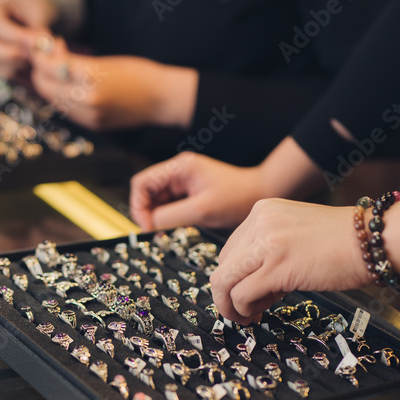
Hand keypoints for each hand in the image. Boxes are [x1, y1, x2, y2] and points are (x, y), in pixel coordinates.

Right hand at [0, 0, 58, 77]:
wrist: (33, 12)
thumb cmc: (33, 8)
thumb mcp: (38, 13)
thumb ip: (35, 32)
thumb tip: (39, 47)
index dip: (17, 37)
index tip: (36, 42)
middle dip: (10, 53)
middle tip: (31, 52)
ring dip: (14, 62)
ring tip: (32, 52)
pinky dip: (14, 69)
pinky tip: (26, 58)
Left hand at [31, 42, 196, 130]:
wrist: (161, 100)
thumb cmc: (138, 73)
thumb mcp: (104, 60)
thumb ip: (75, 60)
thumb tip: (51, 55)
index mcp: (90, 76)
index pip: (49, 67)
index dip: (42, 56)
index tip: (46, 49)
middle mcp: (86, 99)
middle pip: (45, 86)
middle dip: (41, 72)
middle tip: (48, 61)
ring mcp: (89, 115)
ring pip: (52, 100)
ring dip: (50, 86)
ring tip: (59, 74)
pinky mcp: (92, 125)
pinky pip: (66, 111)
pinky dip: (62, 99)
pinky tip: (69, 89)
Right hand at [129, 152, 264, 229]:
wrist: (260, 194)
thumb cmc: (237, 197)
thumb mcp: (202, 210)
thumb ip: (171, 216)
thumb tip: (149, 224)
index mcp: (179, 168)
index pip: (141, 183)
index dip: (138, 206)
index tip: (147, 226)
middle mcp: (177, 172)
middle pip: (146, 191)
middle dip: (146, 212)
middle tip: (154, 231)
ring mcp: (182, 182)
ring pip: (155, 200)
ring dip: (156, 216)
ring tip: (166, 230)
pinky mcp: (188, 193)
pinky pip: (168, 206)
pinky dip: (166, 217)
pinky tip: (175, 226)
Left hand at [210, 199, 369, 324]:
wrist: (374, 239)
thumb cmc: (345, 243)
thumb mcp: (296, 235)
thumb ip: (270, 253)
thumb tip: (250, 288)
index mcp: (263, 211)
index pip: (231, 249)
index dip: (235, 276)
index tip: (246, 292)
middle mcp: (260, 222)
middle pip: (223, 265)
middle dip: (229, 292)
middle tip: (244, 309)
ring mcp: (266, 243)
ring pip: (224, 281)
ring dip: (229, 305)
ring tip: (244, 317)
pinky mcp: (276, 267)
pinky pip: (242, 294)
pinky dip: (244, 309)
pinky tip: (257, 314)